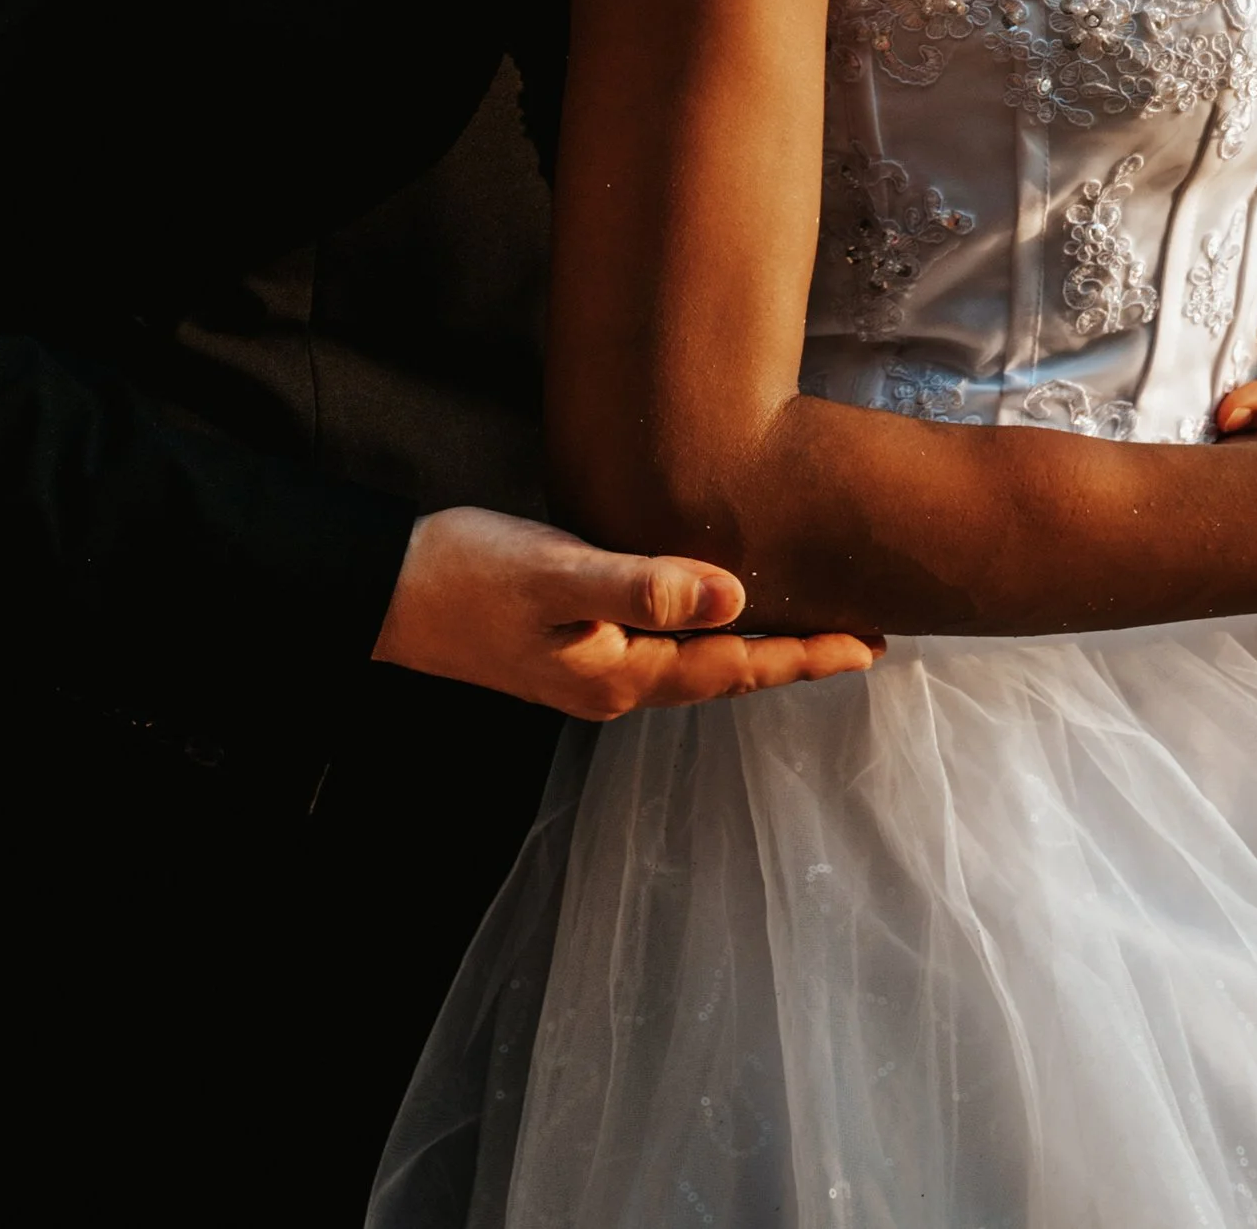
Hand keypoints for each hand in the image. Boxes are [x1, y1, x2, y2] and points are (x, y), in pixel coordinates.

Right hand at [371, 506, 880, 720]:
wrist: (388, 592)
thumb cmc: (470, 575)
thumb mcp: (558, 572)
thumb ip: (643, 585)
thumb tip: (733, 599)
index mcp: (621, 674)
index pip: (736, 667)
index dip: (805, 655)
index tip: (868, 645)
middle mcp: (615, 685)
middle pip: (726, 676)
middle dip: (795, 658)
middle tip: (862, 639)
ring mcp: (593, 672)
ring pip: (697, 668)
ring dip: (756, 652)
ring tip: (809, 631)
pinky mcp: (573, 648)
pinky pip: (664, 652)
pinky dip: (707, 638)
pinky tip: (714, 616)